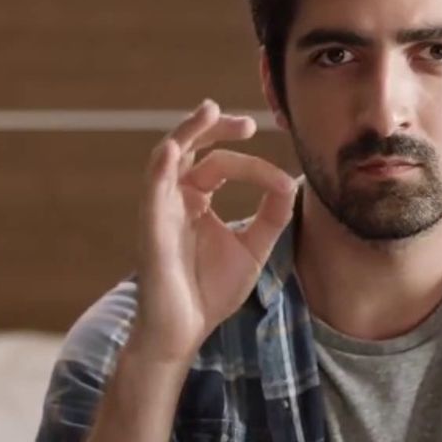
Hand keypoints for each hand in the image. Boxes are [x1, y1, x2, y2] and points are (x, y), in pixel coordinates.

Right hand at [131, 99, 296, 363]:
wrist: (186, 331)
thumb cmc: (211, 291)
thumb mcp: (254, 247)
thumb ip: (272, 215)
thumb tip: (290, 182)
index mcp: (195, 201)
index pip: (220, 165)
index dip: (252, 166)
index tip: (280, 184)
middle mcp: (175, 199)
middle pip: (188, 148)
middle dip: (213, 128)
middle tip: (245, 123)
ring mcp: (160, 211)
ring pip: (166, 157)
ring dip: (187, 131)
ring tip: (208, 110)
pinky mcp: (151, 229)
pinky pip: (152, 190)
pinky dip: (161, 167)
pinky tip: (173, 149)